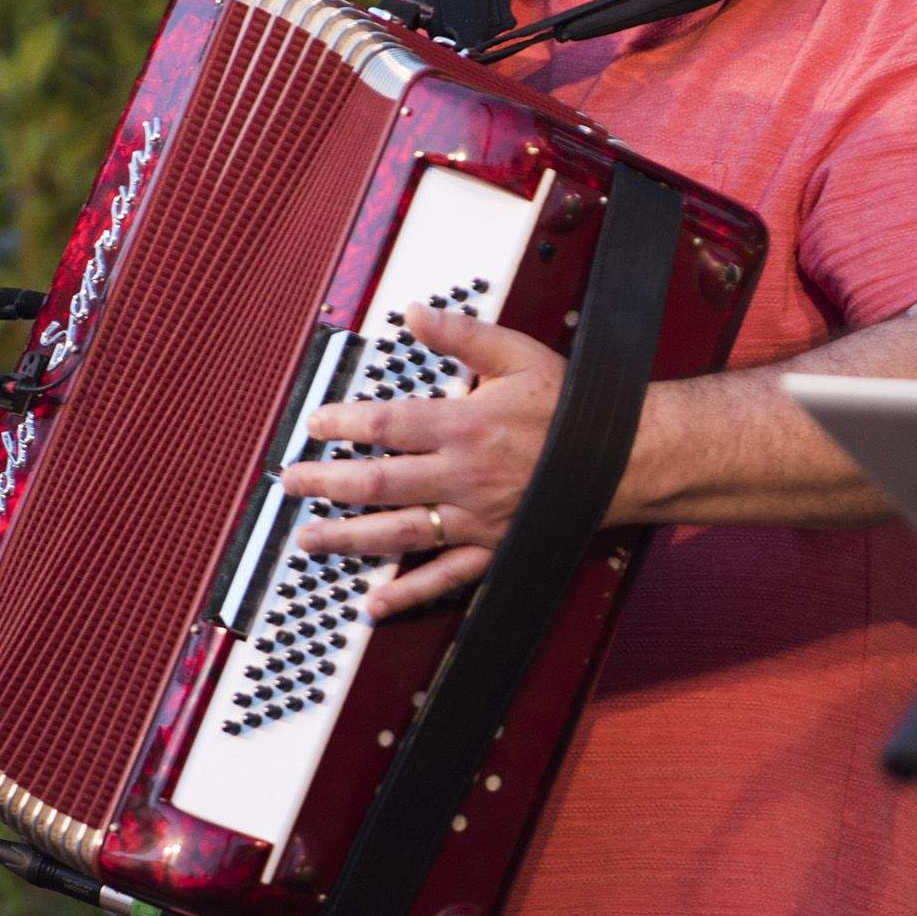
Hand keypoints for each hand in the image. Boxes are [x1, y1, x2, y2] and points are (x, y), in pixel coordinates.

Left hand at [280, 304, 565, 617]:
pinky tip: (371, 603)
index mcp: (465, 425)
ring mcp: (476, 518)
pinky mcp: (492, 548)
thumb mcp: (518, 354)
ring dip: (347, 538)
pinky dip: (407, 593)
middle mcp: (464, 475)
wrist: (626, 457)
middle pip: (379, 483)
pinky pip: (444, 577)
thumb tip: (414, 312)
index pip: (387, 424)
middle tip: (290, 482)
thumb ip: (462, 335)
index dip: (343, 423)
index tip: (314, 423)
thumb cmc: (573, 405)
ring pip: (399, 532)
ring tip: (307, 538)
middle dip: (327, 483)